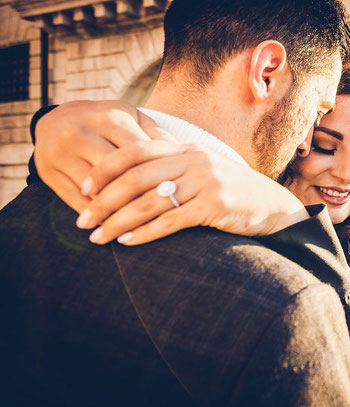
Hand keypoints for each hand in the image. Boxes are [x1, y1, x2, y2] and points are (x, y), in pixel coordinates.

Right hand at [34, 100, 174, 212]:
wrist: (56, 119)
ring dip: (117, 212)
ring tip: (138, 226)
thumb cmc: (105, 122)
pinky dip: (95, 214)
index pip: (139, 154)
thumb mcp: (131, 117)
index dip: (158, 175)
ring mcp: (60, 153)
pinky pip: (74, 199)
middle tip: (161, 215)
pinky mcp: (47, 172)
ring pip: (95, 191)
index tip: (176, 193)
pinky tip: (110, 225)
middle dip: (140, 197)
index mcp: (108, 118)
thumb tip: (181, 153)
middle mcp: (81, 133)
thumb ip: (155, 134)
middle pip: (116, 174)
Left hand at [75, 141, 308, 244]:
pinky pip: (172, 220)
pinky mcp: (216, 206)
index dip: (105, 168)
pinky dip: (146, 233)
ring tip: (98, 238)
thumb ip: (174, 168)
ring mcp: (206, 182)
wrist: (275, 208)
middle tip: (82, 220)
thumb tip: (131, 180)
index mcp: (187, 149)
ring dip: (118, 221)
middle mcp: (194, 160)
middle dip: (103, 200)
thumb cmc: (234, 194)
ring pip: (149, 201)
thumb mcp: (204, 171)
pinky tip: (128, 243)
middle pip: (135, 177)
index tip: (83, 188)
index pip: (135, 151)